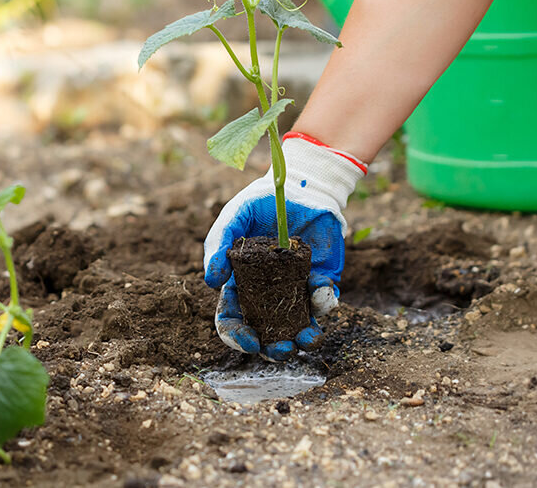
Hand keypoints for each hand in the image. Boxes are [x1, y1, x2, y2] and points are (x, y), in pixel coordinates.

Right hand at [203, 133, 366, 360]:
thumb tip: (211, 282)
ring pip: (299, 326)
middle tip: (283, 350)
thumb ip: (217, 244)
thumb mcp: (233, 218)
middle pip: (268, 333)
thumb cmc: (261, 203)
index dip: (237, 335)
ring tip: (309, 337)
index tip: (248, 340)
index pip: (233, 318)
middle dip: (274, 349)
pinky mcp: (322, 279)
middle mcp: (268, 294)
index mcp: (241, 285)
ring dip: (305, 337)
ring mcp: (296, 290)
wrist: (301, 186)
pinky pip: (325, 301)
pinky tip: (321, 288)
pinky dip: (324, 301)